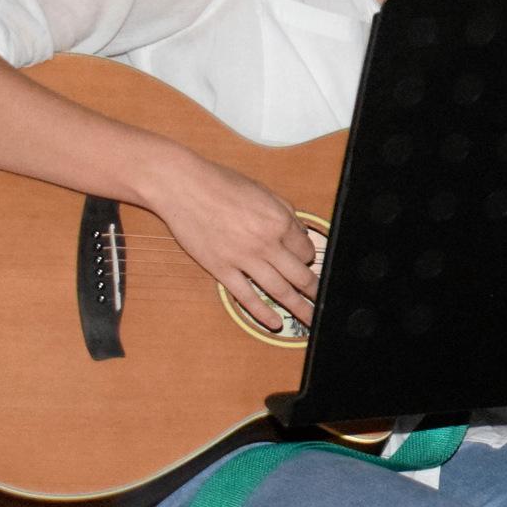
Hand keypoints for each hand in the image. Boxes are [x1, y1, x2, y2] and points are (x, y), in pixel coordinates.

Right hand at [146, 150, 318, 331]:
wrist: (182, 186)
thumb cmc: (221, 183)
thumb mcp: (264, 191)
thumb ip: (286, 213)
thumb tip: (300, 234)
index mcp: (279, 222)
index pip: (306, 251)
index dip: (308, 258)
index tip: (306, 264)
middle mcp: (266, 243)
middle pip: (300, 275)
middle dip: (314, 291)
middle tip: (324, 302)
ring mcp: (243, 259)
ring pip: (280, 291)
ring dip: (299, 307)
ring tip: (311, 319)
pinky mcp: (221, 269)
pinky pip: (247, 297)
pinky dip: (263, 313)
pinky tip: (275, 323)